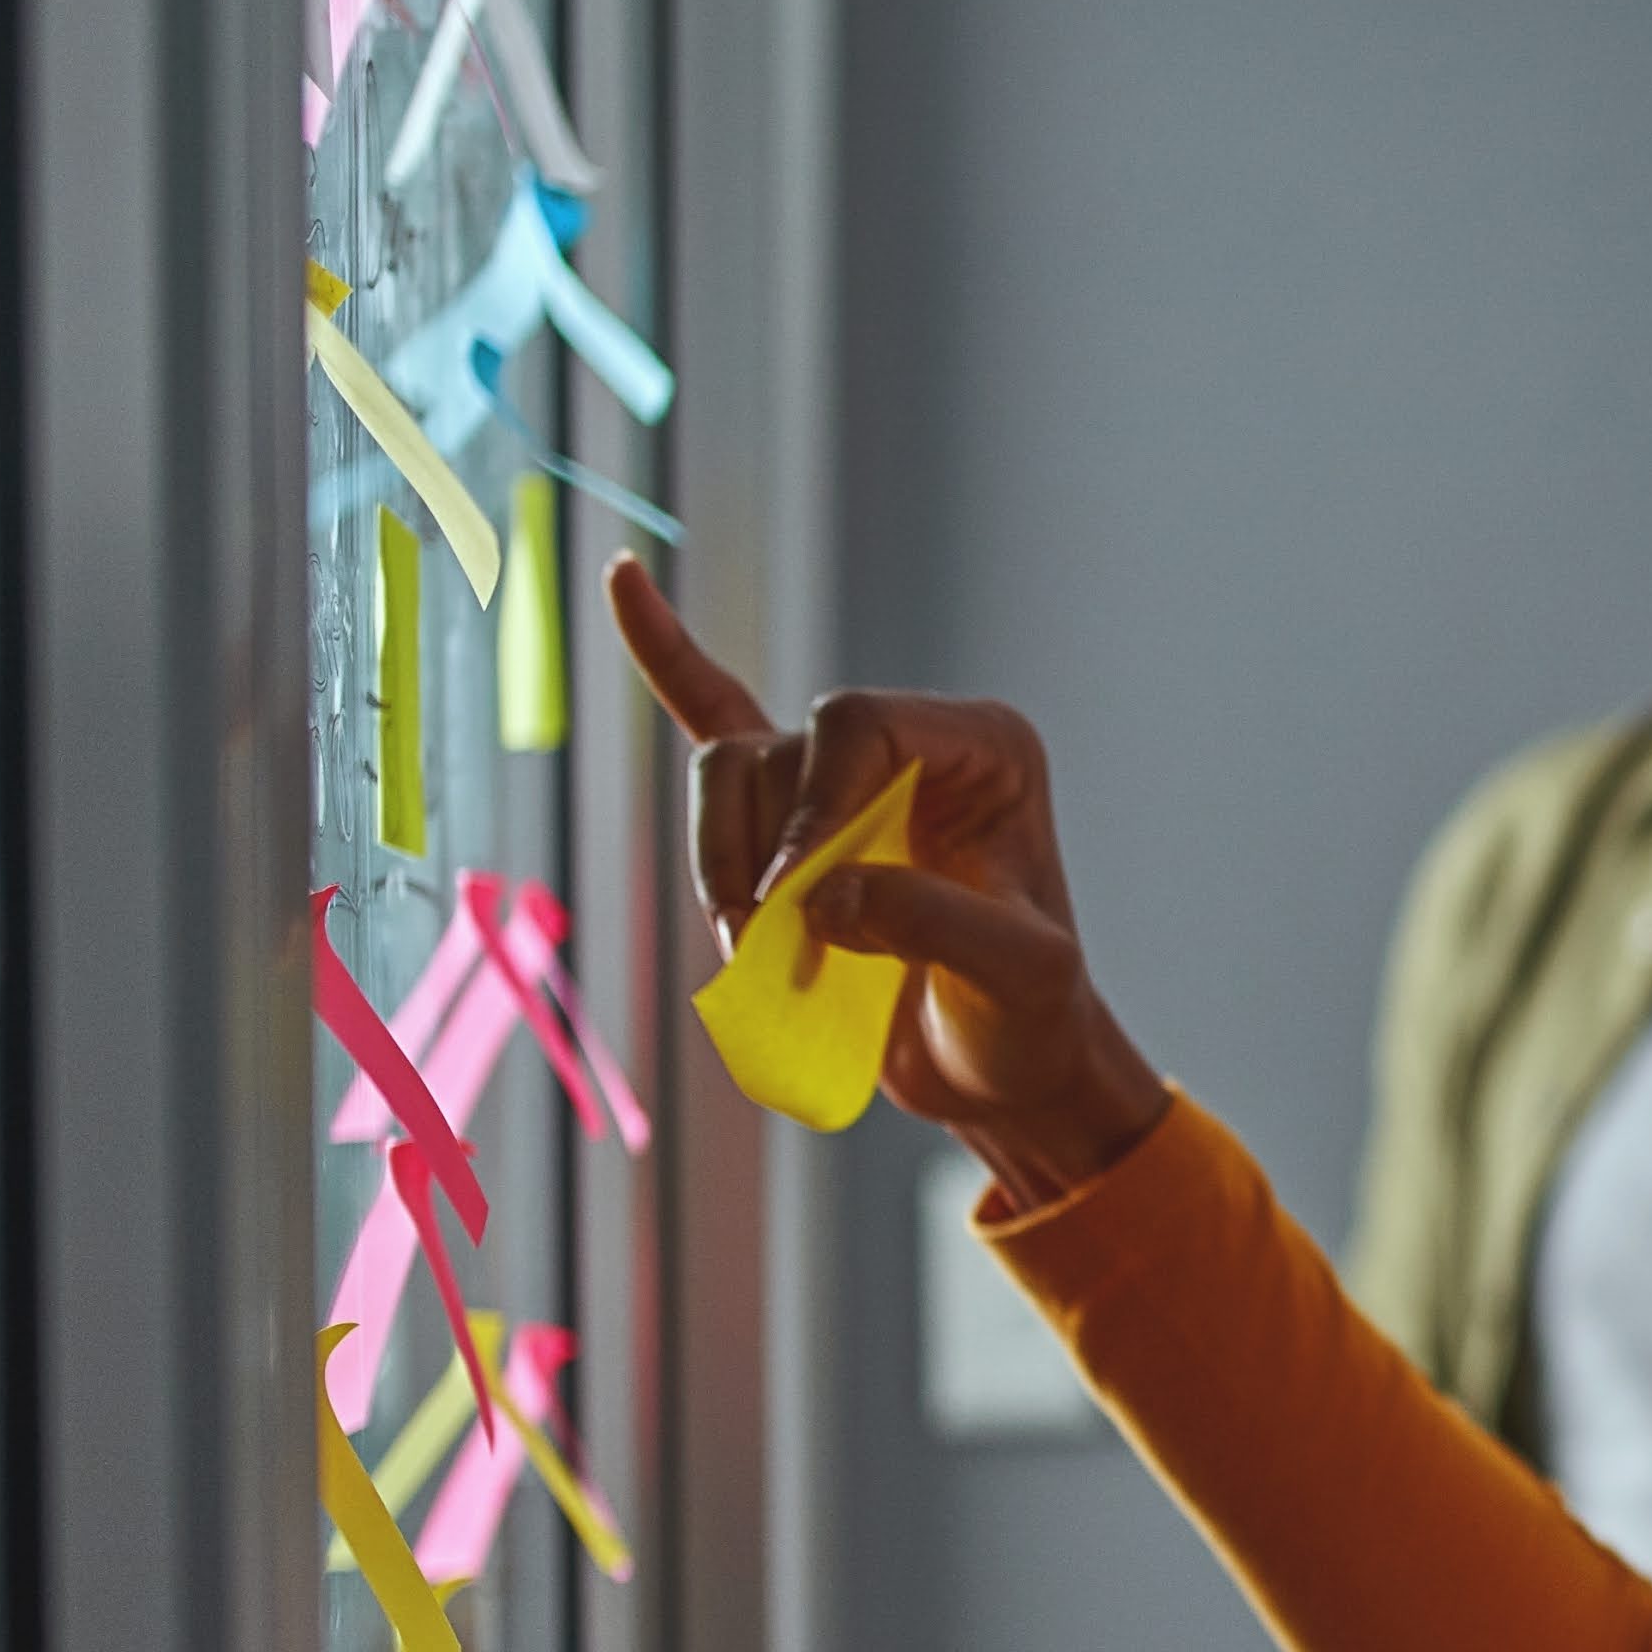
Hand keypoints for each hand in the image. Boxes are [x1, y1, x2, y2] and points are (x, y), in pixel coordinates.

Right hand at [605, 556, 1168, 1204]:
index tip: (788, 907)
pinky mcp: (792, 820)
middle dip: (759, 850)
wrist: (1002, 1069)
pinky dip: (666, 657)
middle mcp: (915, 740)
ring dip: (721, 864)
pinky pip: (712, 716)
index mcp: (984, 746)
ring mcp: (847, 775)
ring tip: (754, 949)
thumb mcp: (1016, 979)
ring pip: (730, 776)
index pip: (860, 726)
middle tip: (768, 945)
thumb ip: (934, 925)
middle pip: (782, 751)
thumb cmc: (1027, 1021)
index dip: (810, 808)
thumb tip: (820, 898)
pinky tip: (623, 582)